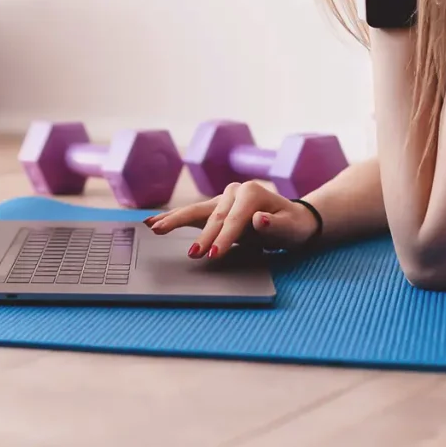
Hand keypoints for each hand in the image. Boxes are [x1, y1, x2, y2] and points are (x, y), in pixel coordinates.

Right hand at [144, 181, 318, 257]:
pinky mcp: (214, 208)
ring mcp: (222, 198)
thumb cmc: (292, 225)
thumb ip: (276, 225)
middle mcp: (234, 191)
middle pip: (213, 216)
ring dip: (174, 220)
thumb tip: (260, 219)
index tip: (215, 255)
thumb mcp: (291, 228)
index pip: (235, 219)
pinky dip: (173, 218)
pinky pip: (192, 214)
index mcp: (252, 193)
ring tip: (153, 227)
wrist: (291, 219)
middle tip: (191, 254)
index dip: (225, 237)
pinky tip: (152, 222)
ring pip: (196, 211)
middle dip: (201, 236)